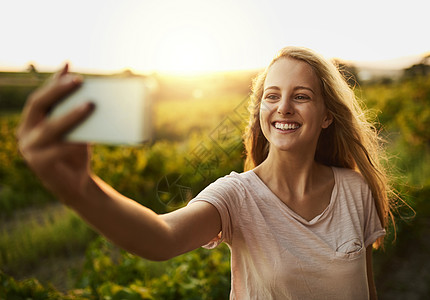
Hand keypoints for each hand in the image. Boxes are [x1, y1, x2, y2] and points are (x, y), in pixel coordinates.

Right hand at [17, 64, 94, 202]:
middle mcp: (25, 132)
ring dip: (71, 115)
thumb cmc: (75, 152)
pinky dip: (72, 141)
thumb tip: (90, 91)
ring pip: (50, 127)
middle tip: (79, 80)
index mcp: (31, 121)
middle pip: (38, 105)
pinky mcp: (39, 164)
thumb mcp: (75, 129)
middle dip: (58, 91)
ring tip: (90, 105)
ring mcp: (29, 149)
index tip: (68, 66)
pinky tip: (85, 136)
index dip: (53, 81)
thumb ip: (75, 112)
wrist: (77, 184)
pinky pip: (57, 149)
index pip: (41, 96)